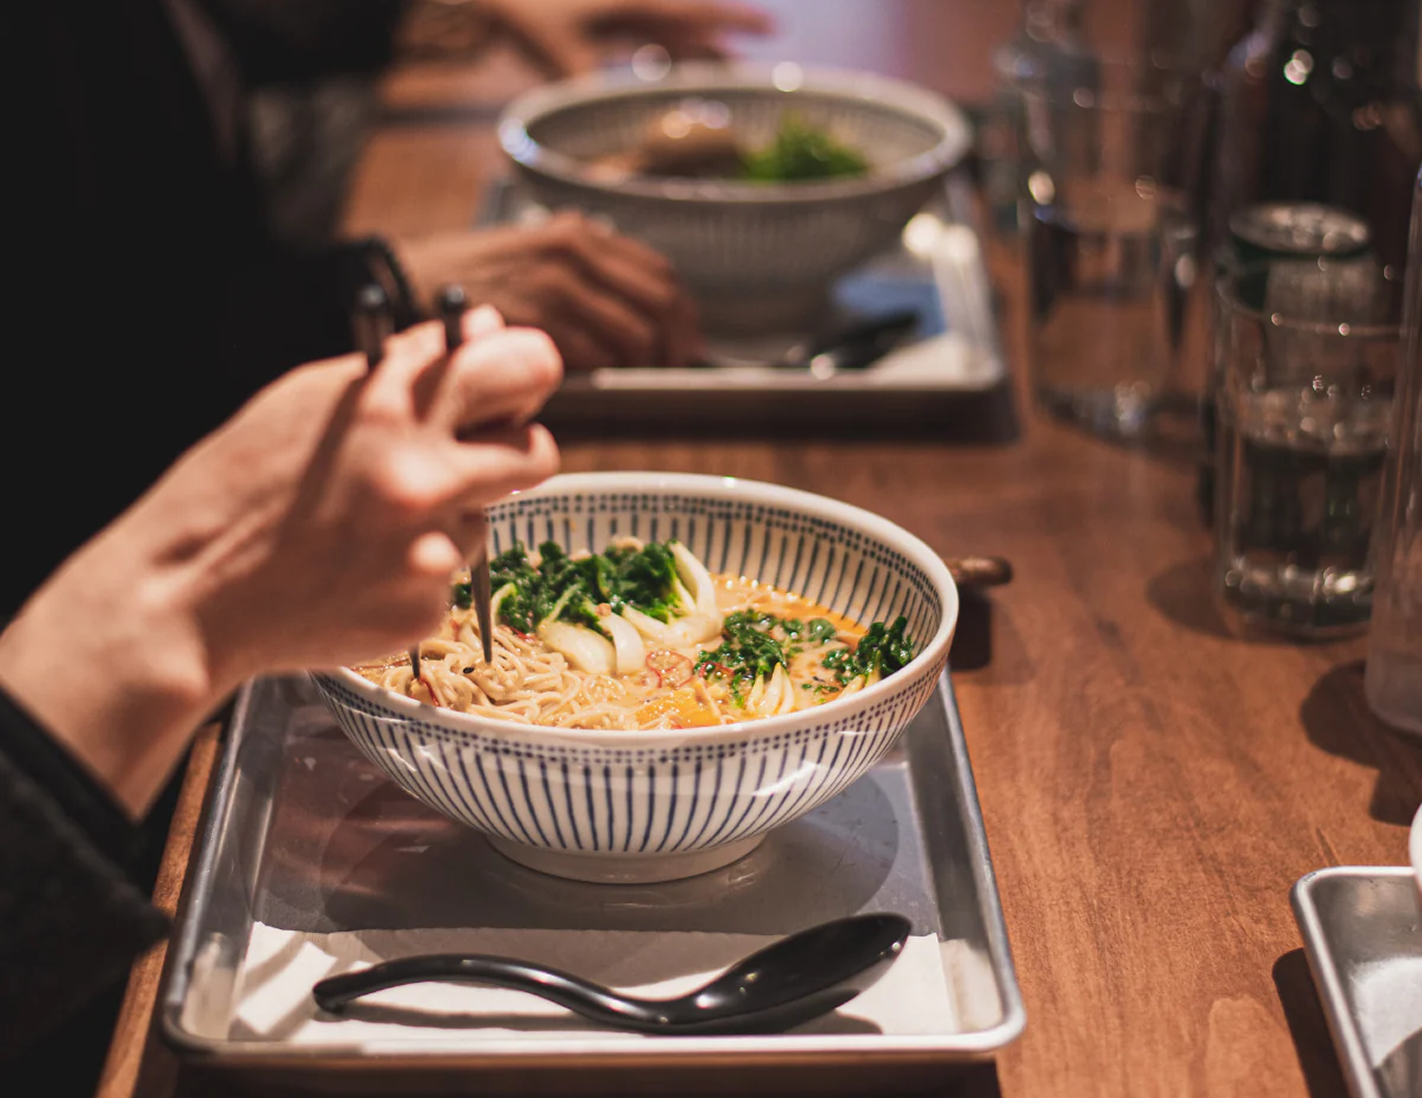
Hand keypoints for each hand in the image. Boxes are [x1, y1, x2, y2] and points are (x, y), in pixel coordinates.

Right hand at [0, 315, 560, 815]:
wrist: (188, 598)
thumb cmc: (238, 489)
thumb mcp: (310, 400)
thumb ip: (409, 365)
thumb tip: (487, 325)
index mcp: (391, 407)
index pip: (524, 365)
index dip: (523, 373)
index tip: (511, 385)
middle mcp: (421, 474)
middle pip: (538, 450)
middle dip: (510, 450)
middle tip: (464, 459)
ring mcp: (428, 547)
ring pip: (487, 517)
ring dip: (448, 515)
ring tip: (367, 525)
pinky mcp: (427, 607)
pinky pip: (451, 575)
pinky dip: (417, 570)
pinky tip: (358, 570)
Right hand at [396, 212, 702, 369]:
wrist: (407, 280)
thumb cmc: (472, 279)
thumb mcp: (536, 255)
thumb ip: (585, 275)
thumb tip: (641, 318)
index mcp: (580, 234)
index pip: (660, 272)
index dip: (684, 313)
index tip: (688, 340)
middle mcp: (575, 251)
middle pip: (660, 302)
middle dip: (676, 342)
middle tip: (675, 367)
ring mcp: (557, 284)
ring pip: (635, 333)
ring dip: (644, 363)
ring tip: (636, 377)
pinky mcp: (537, 319)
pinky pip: (596, 354)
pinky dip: (604, 371)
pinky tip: (595, 378)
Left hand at [479, 0, 772, 76]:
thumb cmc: (526, 18)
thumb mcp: (563, 58)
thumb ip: (598, 94)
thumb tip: (610, 142)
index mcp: (634, 3)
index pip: (696, 13)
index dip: (736, 22)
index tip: (774, 30)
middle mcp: (632, 3)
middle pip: (690, 23)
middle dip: (722, 42)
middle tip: (755, 62)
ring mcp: (618, 9)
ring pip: (670, 30)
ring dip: (694, 51)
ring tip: (721, 75)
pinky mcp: (600, 20)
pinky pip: (644, 37)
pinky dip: (660, 54)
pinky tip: (666, 72)